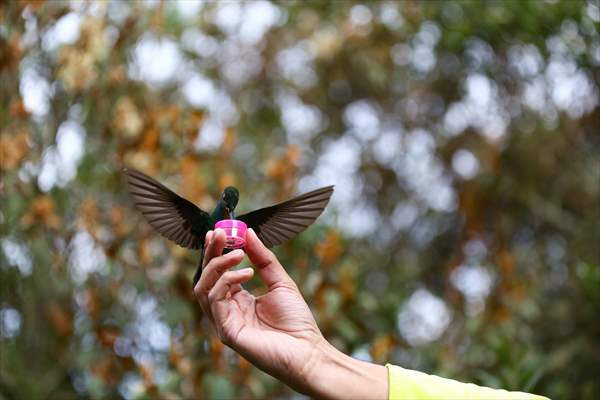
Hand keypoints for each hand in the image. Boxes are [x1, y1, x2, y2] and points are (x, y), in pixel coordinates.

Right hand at [194, 228, 386, 398]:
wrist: (308, 351)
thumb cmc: (297, 322)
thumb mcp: (280, 281)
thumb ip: (263, 259)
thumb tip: (249, 233)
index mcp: (238, 300)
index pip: (218, 272)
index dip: (216, 251)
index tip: (221, 231)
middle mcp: (227, 310)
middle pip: (206, 278)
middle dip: (210, 254)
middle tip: (220, 234)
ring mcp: (224, 321)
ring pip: (204, 288)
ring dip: (218, 266)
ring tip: (239, 254)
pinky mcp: (226, 331)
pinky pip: (216, 301)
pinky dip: (227, 282)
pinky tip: (247, 273)